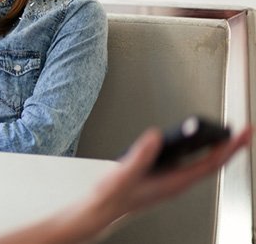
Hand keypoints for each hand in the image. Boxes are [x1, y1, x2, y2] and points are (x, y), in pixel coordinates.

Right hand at [92, 125, 251, 220]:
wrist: (101, 212)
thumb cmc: (113, 198)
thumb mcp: (124, 175)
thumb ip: (141, 155)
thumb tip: (156, 137)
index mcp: (173, 183)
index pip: (210, 164)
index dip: (228, 148)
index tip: (242, 135)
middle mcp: (176, 183)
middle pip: (210, 163)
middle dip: (228, 147)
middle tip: (242, 132)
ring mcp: (170, 182)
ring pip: (201, 165)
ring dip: (215, 150)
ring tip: (225, 136)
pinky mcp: (162, 179)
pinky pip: (189, 165)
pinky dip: (199, 153)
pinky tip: (196, 146)